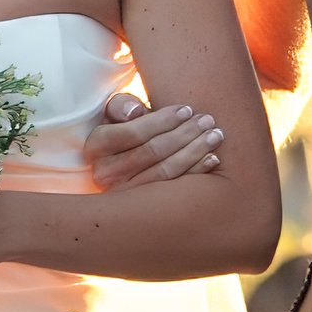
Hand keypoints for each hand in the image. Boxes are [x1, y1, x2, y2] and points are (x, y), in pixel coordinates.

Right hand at [79, 92, 222, 192]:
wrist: (117, 164)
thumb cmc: (121, 131)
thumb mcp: (115, 114)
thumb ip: (122, 105)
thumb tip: (135, 112)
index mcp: (96, 147)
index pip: (133, 132)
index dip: (162, 120)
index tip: (187, 109)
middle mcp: (105, 174)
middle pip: (152, 151)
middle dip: (184, 134)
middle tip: (208, 120)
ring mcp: (124, 194)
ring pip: (165, 171)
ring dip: (195, 151)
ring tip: (215, 135)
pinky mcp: (143, 206)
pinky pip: (174, 189)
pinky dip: (196, 172)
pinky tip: (213, 159)